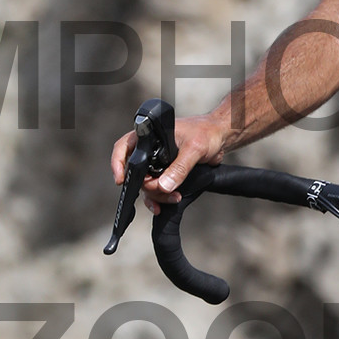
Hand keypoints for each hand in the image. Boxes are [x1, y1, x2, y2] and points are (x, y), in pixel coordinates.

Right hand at [109, 113, 226, 209]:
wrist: (221, 137)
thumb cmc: (207, 132)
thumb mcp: (194, 148)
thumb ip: (179, 167)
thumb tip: (164, 185)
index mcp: (150, 135)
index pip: (124, 147)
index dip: (117, 163)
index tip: (120, 180)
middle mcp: (150, 149)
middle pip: (136, 173)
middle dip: (148, 187)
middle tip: (164, 192)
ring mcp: (157, 162)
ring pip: (147, 184)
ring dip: (157, 195)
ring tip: (175, 198)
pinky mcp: (167, 173)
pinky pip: (157, 189)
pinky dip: (159, 199)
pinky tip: (164, 206)